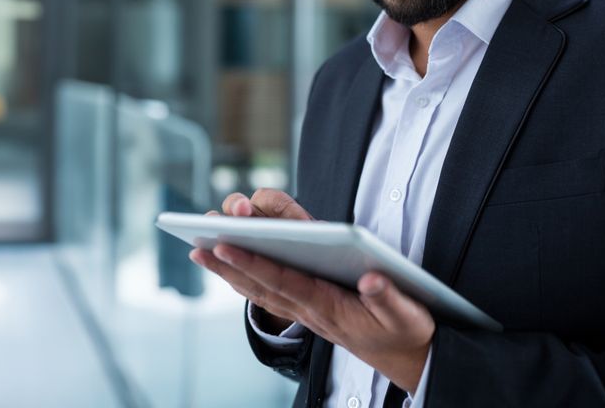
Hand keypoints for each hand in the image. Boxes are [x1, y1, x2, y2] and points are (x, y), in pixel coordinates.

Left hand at [191, 192, 433, 392]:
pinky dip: (244, 278)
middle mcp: (310, 309)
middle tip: (197, 246)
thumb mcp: (408, 315)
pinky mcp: (307, 308)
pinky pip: (269, 293)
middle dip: (228, 265)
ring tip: (199, 252)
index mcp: (329, 306)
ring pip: (259, 290)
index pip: (283, 281)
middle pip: (261, 285)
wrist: (405, 357)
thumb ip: (390, 298)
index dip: (253, 263)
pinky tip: (227, 267)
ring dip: (228, 273)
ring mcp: (305, 311)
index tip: (225, 246)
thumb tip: (372, 281)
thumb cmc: (405, 331)